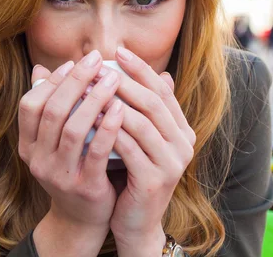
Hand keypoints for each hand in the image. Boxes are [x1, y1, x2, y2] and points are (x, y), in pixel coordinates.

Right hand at [18, 50, 124, 253]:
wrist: (83, 217)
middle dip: (75, 81)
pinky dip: (108, 127)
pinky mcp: (84, 186)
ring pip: (73, 129)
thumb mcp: (56, 139)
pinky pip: (96, 151)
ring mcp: (59, 174)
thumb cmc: (72, 167)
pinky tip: (120, 108)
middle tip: (96, 59)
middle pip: (52, 111)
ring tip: (112, 78)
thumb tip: (42, 67)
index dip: (51, 81)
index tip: (73, 62)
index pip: (30, 104)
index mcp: (28, 145)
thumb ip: (52, 105)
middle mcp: (37, 159)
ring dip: (94, 99)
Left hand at [109, 47, 195, 253]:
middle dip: (125, 80)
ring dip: (113, 101)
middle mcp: (183, 144)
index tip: (119, 50)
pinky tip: (89, 118)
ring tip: (89, 86)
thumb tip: (138, 71)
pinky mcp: (155, 180)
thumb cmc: (132, 174)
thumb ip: (139, 109)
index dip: (141, 69)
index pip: (162, 91)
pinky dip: (108, 129)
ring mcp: (172, 163)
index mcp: (182, 131)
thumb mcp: (138, 139)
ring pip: (141, 122)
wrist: (135, 222)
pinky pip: (128, 147)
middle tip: (100, 64)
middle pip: (153, 102)